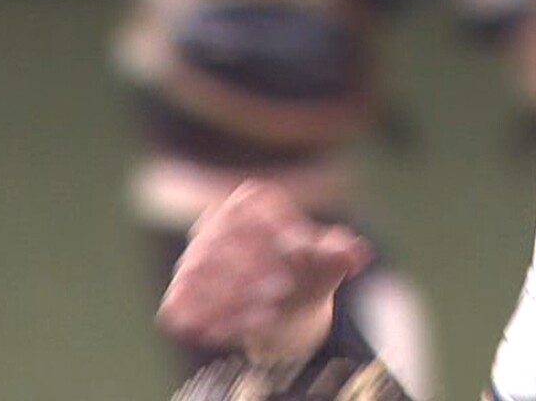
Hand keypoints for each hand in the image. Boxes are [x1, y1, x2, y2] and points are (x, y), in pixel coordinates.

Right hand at [157, 179, 373, 363]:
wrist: (286, 303)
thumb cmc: (308, 270)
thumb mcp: (328, 259)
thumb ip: (340, 251)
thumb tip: (358, 253)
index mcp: (248, 202)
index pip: (247, 209)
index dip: (269, 232)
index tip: (297, 257)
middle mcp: (211, 224)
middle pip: (216, 240)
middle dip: (248, 268)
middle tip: (282, 291)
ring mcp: (190, 260)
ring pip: (194, 274)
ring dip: (228, 296)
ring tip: (267, 314)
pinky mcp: (178, 295)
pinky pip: (178, 306)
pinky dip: (201, 319)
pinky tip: (232, 332)